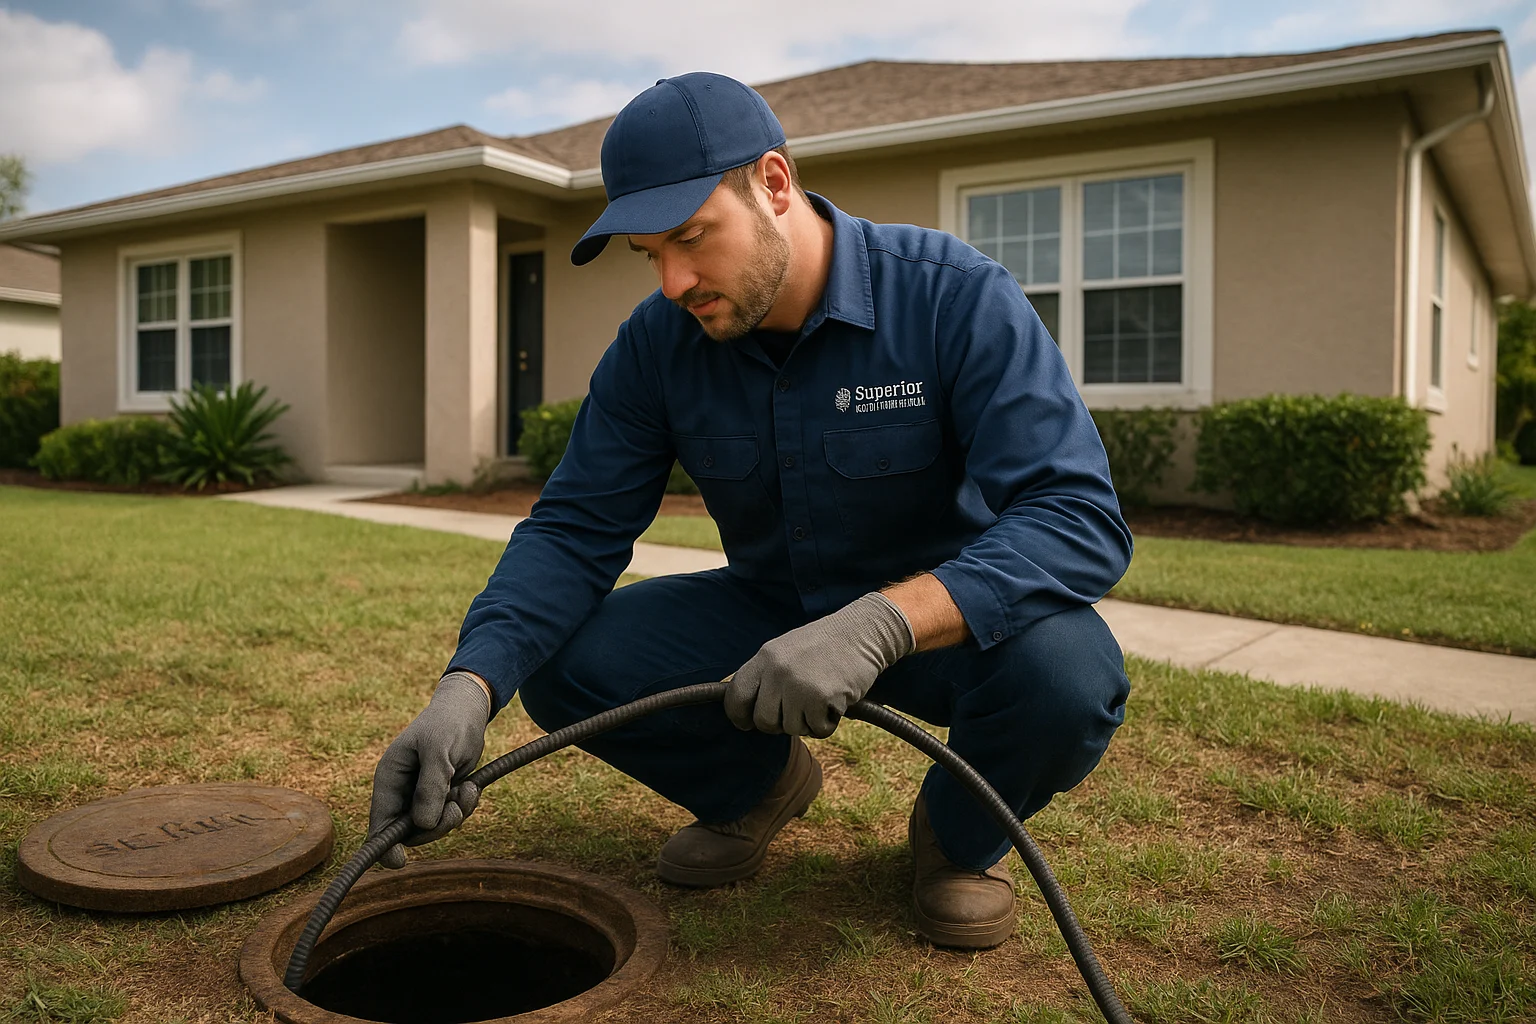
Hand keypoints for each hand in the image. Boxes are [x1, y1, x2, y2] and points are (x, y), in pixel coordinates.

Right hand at [367, 671, 489, 868]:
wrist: (467, 711)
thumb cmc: (447, 724)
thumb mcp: (439, 750)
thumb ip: (430, 786)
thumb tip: (422, 824)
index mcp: (389, 778)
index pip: (379, 821)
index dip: (384, 846)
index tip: (399, 862)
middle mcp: (402, 791)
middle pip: (409, 832)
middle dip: (436, 826)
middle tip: (456, 809)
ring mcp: (421, 795)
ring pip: (433, 827)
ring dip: (455, 815)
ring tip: (467, 789)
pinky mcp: (441, 796)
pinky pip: (450, 816)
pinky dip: (464, 807)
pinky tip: (471, 787)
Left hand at [725, 592, 914, 736]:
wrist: (864, 631)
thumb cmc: (826, 645)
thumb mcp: (786, 650)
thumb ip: (766, 675)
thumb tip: (747, 709)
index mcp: (765, 657)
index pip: (735, 697)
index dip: (740, 716)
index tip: (749, 723)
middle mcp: (777, 671)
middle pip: (764, 721)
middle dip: (781, 723)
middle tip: (800, 709)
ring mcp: (798, 684)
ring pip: (792, 728)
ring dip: (808, 722)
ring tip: (821, 698)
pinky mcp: (821, 697)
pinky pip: (818, 730)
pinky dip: (828, 723)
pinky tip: (835, 701)